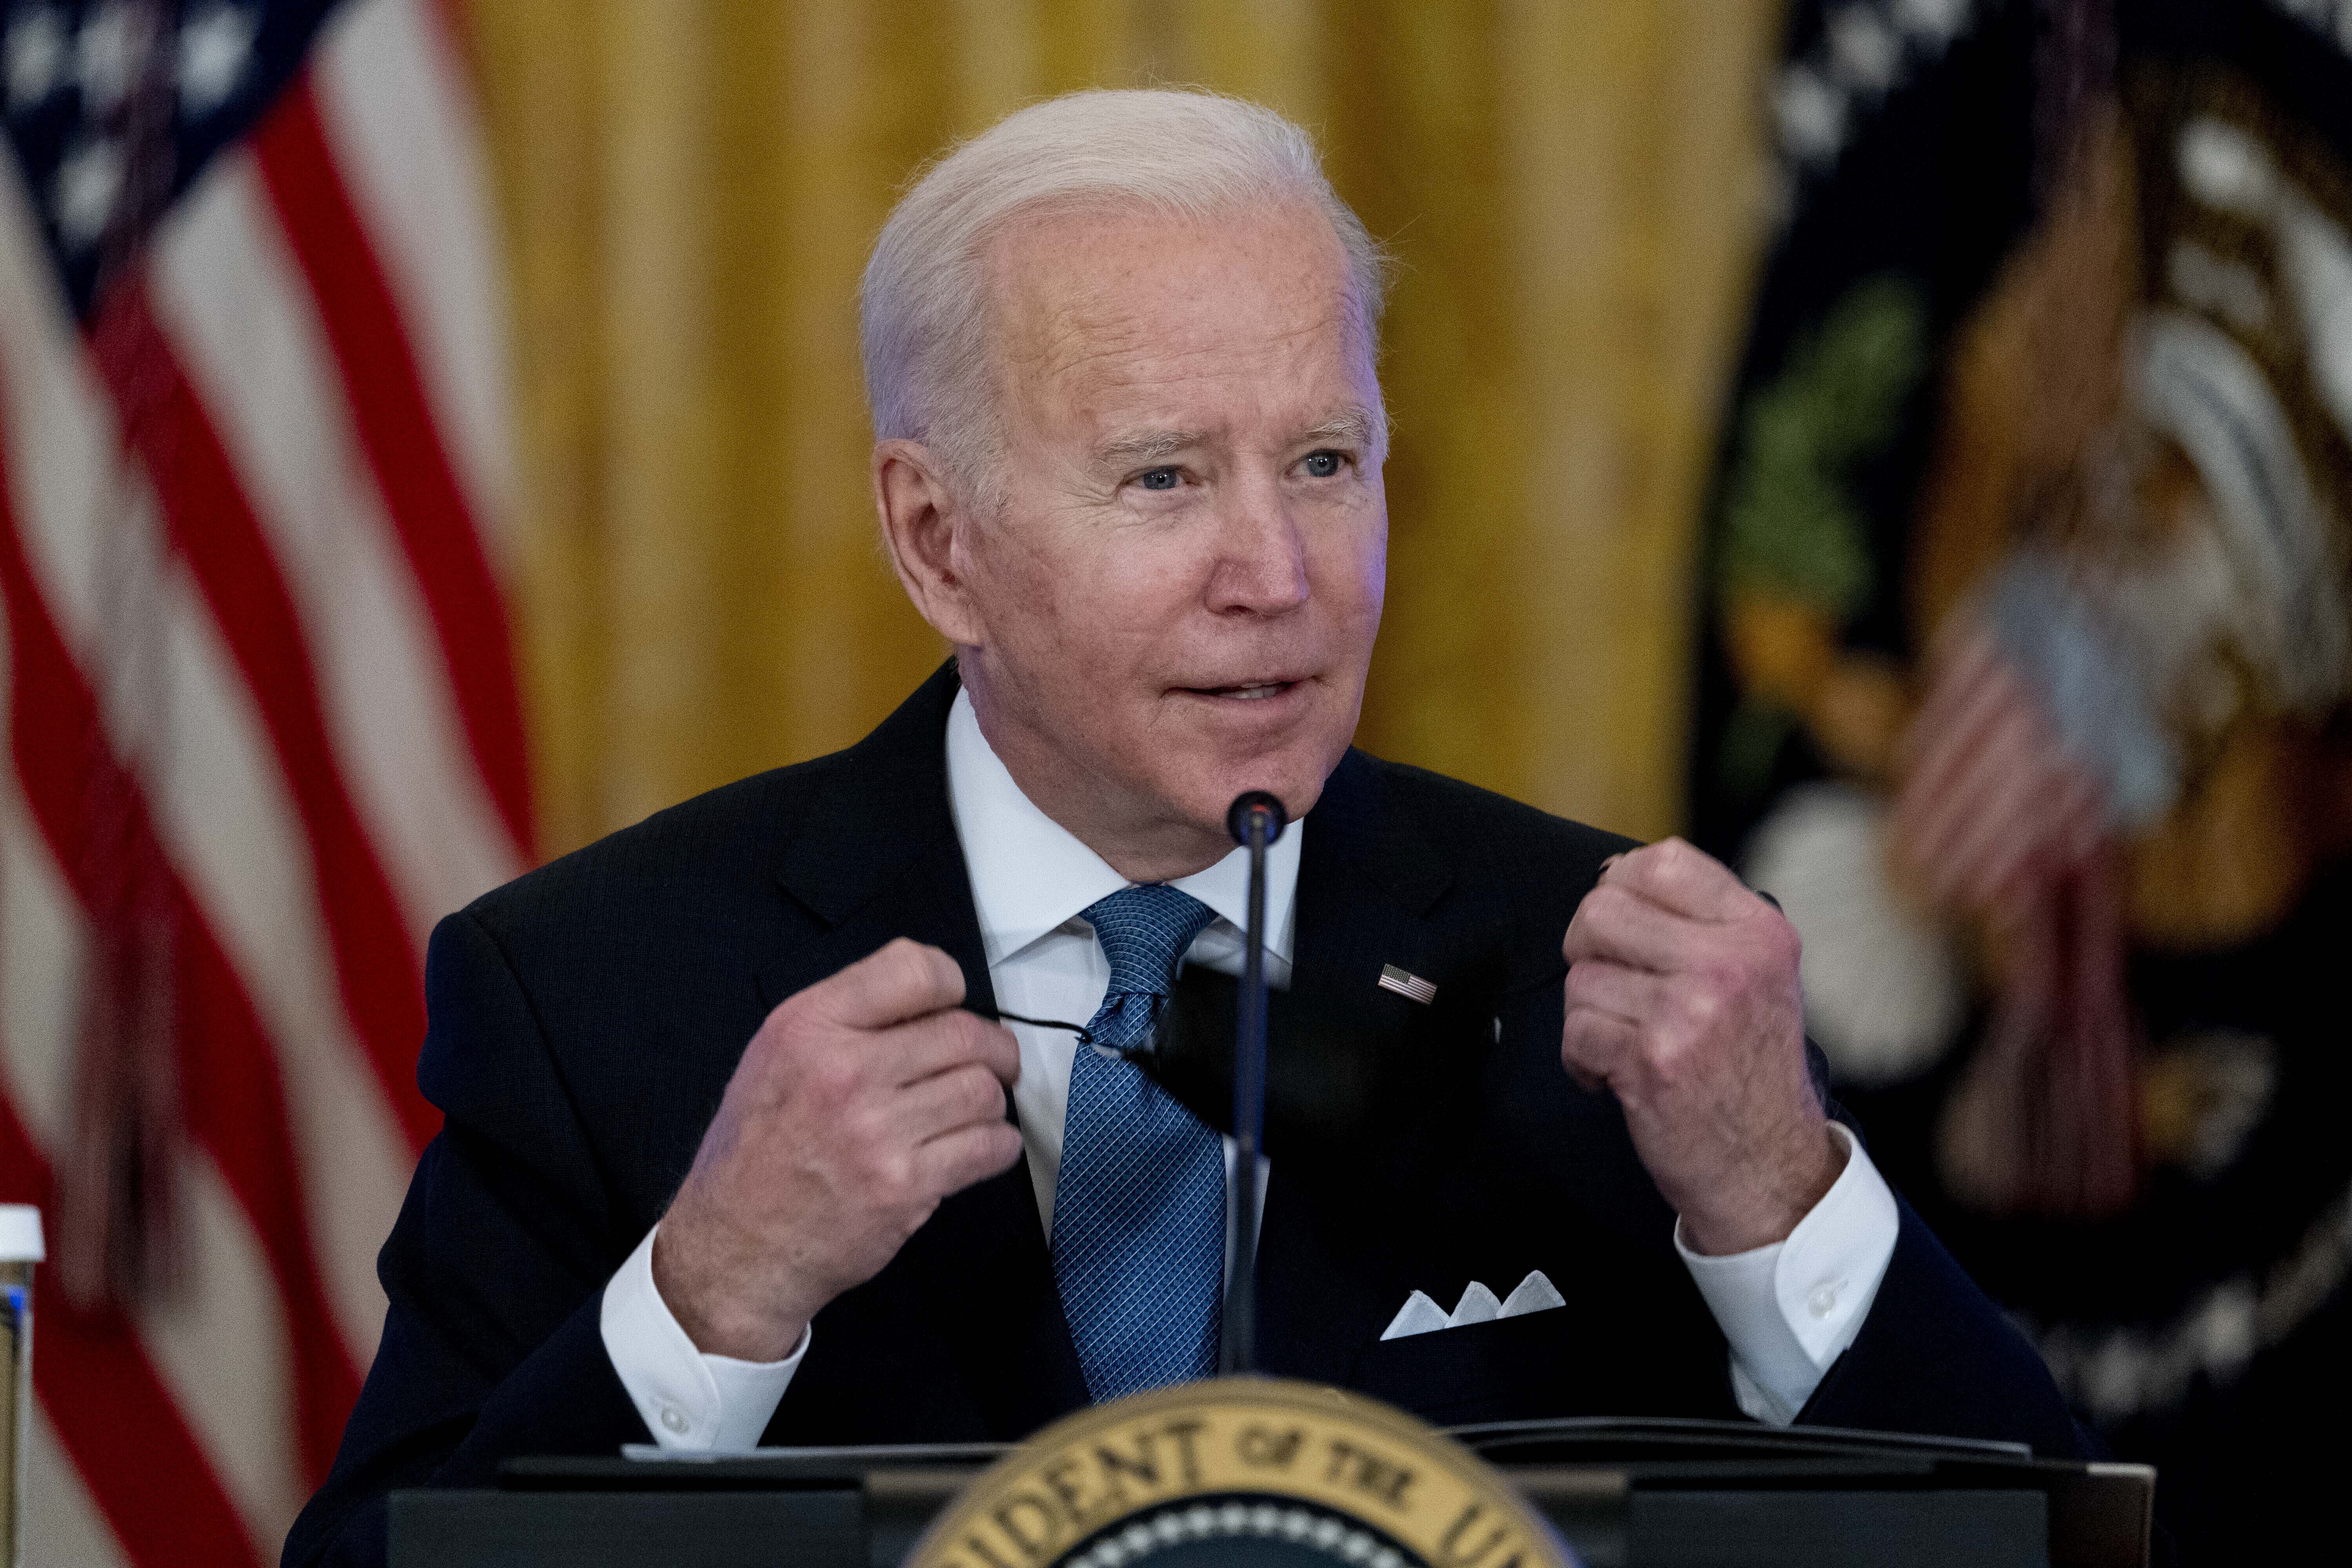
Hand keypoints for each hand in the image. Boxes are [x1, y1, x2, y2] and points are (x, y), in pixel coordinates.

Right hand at [652, 939, 1023, 1359]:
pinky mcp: (903, 1187)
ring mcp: (876, 1132)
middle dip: (993, 1048)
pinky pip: (987, 1147)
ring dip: (991, 1100)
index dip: (952, 985)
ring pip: (983, 1091)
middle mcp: (843, 1073)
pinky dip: (996, 1145)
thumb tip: (926, 1000)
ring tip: (974, 1109)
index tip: (956, 1006)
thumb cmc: (754, 1155)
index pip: (916, 970)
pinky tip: (978, 1146)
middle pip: (964, 1033)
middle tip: (994, 1061)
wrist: (736, 1247)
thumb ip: (847, 1016)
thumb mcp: (775, 1056)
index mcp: (808, 1028)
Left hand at [1560, 838, 1840, 1255]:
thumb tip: (1615, 873)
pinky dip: (1583, 1060)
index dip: (1622, 884)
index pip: (1664, 861)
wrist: (1769, 1167)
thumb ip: (1699, 923)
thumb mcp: (1756, 976)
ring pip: (1581, 976)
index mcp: (1758, 933)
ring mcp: (1690, 1012)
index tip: (1622, 922)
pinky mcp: (1652, 1061)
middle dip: (1587, 947)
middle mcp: (1728, 964)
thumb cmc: (1750, 1068)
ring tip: (1628, 1040)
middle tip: (1611, 983)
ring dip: (1589, 1013)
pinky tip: (1617, 1075)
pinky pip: (1576, 1031)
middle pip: (1602, 910)